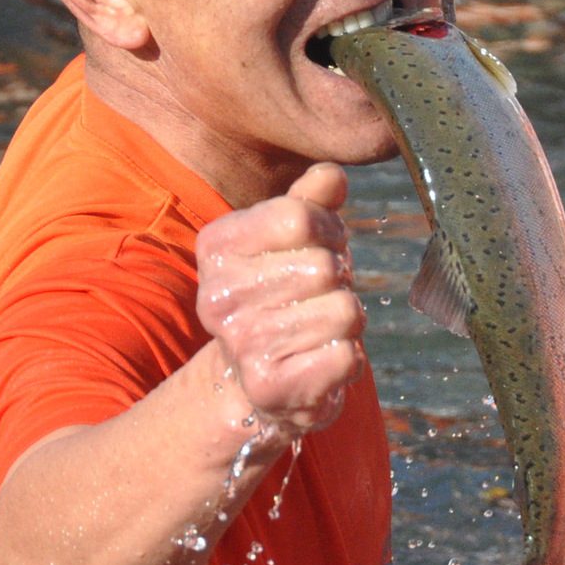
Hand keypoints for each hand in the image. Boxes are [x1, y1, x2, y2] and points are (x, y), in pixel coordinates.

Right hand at [194, 163, 365, 441]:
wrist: (254, 383)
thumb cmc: (280, 297)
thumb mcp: (289, 239)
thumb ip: (310, 201)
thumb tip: (332, 176)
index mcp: (217, 247)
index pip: (299, 216)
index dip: (330, 229)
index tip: (325, 247)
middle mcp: (218, 296)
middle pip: (325, 266)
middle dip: (341, 279)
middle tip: (319, 297)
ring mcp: (241, 344)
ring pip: (344, 311)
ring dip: (347, 321)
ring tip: (318, 330)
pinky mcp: (270, 387)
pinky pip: (345, 356)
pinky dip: (348, 358)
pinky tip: (320, 360)